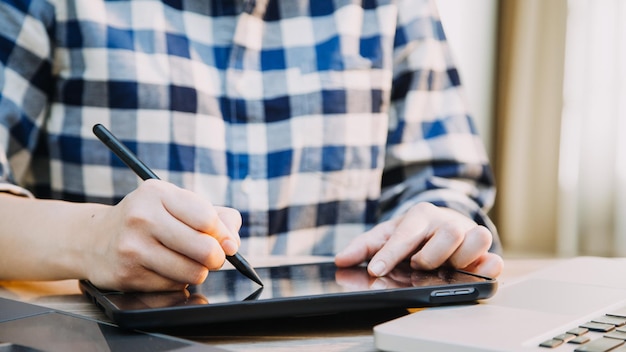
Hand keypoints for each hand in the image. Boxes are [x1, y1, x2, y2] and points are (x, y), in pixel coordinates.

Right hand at [84, 180, 241, 291]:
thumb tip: (233, 242)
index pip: (206, 218)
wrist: (94, 239)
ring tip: (187, 261)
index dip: (224, 235)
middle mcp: (142, 217)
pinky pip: (173, 285)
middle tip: (212, 257)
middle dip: (216, 257)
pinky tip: (165, 269)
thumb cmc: (147, 219)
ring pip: (192, 272)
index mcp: (157, 193)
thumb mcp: (176, 204)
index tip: (227, 243)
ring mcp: (132, 247)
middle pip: (204, 248)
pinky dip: (177, 281)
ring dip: (197, 271)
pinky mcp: (127, 274)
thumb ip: (216, 216)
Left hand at [334, 202, 502, 278]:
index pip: (405, 234)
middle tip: (420, 264)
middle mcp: (447, 221)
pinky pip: (493, 257)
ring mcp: (468, 235)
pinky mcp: (484, 253)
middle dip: (431, 255)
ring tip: (445, 267)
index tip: (376, 271)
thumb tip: (341, 259)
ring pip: (475, 240)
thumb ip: (364, 247)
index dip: (390, 254)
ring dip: (459, 258)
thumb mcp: (386, 235)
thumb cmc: (412, 232)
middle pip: (448, 233)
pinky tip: (479, 271)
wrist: (440, 225)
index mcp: (420, 215)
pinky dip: (489, 266)